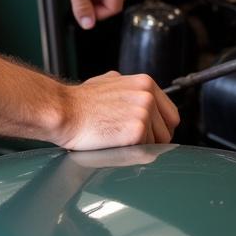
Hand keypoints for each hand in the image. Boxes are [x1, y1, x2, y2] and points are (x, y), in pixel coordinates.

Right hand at [56, 71, 179, 150]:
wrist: (64, 111)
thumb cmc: (80, 101)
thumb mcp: (110, 82)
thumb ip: (130, 89)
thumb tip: (139, 97)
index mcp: (144, 83)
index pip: (171, 113)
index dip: (161, 128)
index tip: (151, 135)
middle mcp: (147, 96)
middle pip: (168, 130)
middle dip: (155, 139)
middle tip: (135, 143)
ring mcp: (144, 112)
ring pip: (158, 143)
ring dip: (142, 147)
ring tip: (120, 141)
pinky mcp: (137, 131)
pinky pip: (147, 151)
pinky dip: (134, 153)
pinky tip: (117, 146)